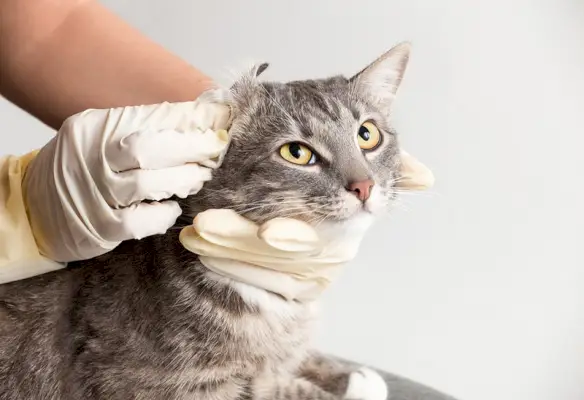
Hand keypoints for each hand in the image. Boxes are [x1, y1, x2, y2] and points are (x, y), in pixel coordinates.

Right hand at [22, 92, 231, 262]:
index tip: (215, 127)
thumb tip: (200, 121)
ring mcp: (93, 193)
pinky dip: (162, 215)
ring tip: (198, 178)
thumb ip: (143, 128)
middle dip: (190, 149)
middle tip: (213, 152)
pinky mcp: (99, 226)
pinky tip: (172, 209)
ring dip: (182, 180)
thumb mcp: (100, 137)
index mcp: (93, 127)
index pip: (148, 118)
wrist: (34, 206)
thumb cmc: (80, 168)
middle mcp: (91, 157)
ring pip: (146, 184)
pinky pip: (138, 222)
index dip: (187, 124)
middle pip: (147, 148)